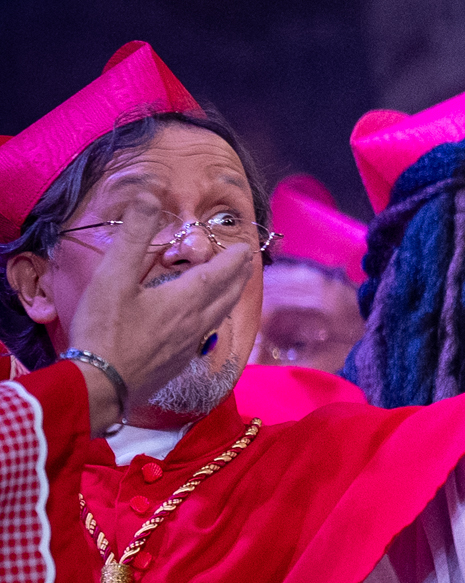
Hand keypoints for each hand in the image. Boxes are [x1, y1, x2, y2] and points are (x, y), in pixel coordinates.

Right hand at [63, 204, 255, 421]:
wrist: (100, 385)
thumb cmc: (105, 330)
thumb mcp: (113, 276)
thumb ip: (133, 236)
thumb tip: (150, 197)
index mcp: (186, 298)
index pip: (220, 273)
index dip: (233, 259)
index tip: (245, 249)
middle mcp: (196, 322)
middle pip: (226, 295)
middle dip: (237, 277)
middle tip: (246, 264)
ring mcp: (189, 346)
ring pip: (217, 317)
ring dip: (228, 299)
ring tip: (231, 290)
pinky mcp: (177, 364)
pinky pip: (204, 336)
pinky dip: (211, 321)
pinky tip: (202, 327)